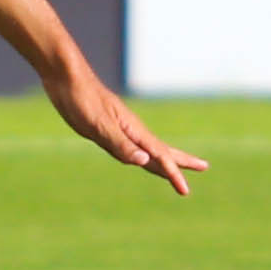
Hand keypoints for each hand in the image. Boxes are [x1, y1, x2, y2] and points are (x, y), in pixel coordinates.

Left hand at [44, 66, 207, 195]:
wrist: (66, 78)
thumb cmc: (81, 99)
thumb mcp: (99, 125)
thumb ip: (121, 144)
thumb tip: (145, 162)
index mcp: (133, 130)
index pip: (160, 156)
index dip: (173, 174)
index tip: (185, 191)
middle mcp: (131, 130)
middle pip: (162, 150)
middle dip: (182, 161)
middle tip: (204, 167)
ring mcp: (119, 129)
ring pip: (148, 149)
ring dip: (163, 159)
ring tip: (176, 168)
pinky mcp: (106, 128)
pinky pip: (131, 147)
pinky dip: (141, 155)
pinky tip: (140, 157)